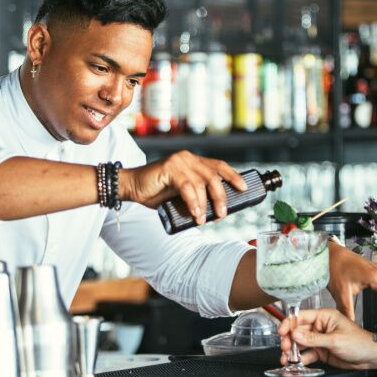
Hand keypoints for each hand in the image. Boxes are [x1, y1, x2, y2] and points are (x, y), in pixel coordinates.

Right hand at [118, 151, 245, 224]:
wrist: (132, 187)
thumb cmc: (156, 192)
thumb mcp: (181, 193)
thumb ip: (196, 195)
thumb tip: (216, 209)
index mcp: (193, 161)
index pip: (219, 166)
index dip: (233, 176)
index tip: (244, 188)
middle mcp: (188, 158)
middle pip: (214, 176)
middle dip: (221, 196)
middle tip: (222, 213)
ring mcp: (179, 161)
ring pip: (202, 183)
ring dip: (206, 203)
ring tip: (204, 218)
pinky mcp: (170, 168)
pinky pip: (188, 187)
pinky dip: (193, 202)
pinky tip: (195, 213)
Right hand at [277, 308, 375, 369]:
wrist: (370, 356)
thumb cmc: (359, 342)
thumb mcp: (335, 340)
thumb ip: (313, 338)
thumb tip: (295, 333)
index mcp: (324, 317)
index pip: (301, 317)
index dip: (289, 323)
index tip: (281, 331)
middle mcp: (320, 327)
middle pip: (298, 330)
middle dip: (289, 339)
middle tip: (285, 347)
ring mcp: (319, 339)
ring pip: (300, 343)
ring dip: (292, 350)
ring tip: (286, 358)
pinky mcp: (321, 351)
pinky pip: (307, 354)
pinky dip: (300, 358)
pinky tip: (295, 362)